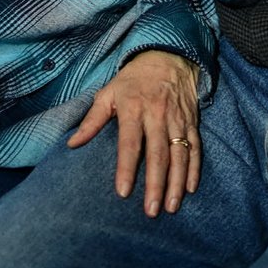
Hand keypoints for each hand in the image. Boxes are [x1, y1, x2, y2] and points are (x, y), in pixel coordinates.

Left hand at [67, 51, 200, 216]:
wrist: (168, 55)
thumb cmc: (133, 79)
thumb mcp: (108, 92)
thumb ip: (92, 120)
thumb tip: (72, 144)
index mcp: (134, 109)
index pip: (130, 143)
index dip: (127, 167)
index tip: (124, 192)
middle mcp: (157, 115)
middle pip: (158, 153)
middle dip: (156, 184)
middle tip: (151, 211)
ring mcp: (177, 119)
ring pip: (179, 154)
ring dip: (176, 182)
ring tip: (171, 206)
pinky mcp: (191, 121)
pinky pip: (195, 146)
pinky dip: (194, 168)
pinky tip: (190, 188)